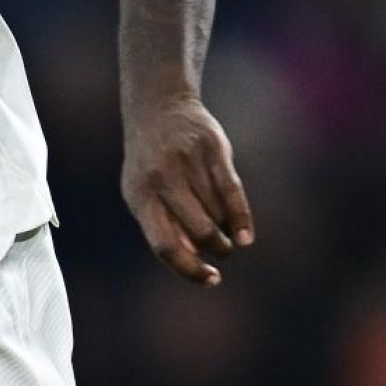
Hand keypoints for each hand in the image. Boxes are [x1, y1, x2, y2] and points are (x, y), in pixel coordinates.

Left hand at [121, 98, 254, 285]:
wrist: (158, 106)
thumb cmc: (150, 163)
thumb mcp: (142, 192)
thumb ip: (163, 226)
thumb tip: (192, 261)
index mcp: (139, 195)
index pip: (164, 244)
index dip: (190, 269)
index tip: (212, 279)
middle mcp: (161, 178)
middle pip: (198, 230)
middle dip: (216, 247)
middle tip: (221, 249)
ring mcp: (187, 162)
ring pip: (217, 212)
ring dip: (224, 227)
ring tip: (219, 220)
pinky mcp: (213, 149)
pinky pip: (233, 192)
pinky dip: (242, 218)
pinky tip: (246, 236)